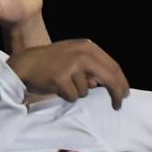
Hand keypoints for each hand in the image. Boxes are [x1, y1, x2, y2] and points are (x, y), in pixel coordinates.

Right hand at [8, 39, 129, 108]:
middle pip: (109, 77)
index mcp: (87, 46)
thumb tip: (105, 84)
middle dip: (116, 93)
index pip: (112, 66)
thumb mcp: (74, 58)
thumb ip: (91, 68)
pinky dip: (66, 96)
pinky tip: (56, 87)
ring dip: (77, 92)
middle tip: (118, 105)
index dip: (121, 82)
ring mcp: (71, 65)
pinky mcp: (60, 78)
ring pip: (86, 90)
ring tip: (63, 83)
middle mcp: (82, 53)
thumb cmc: (52, 63)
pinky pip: (73, 97)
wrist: (26, 64)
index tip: (125, 94)